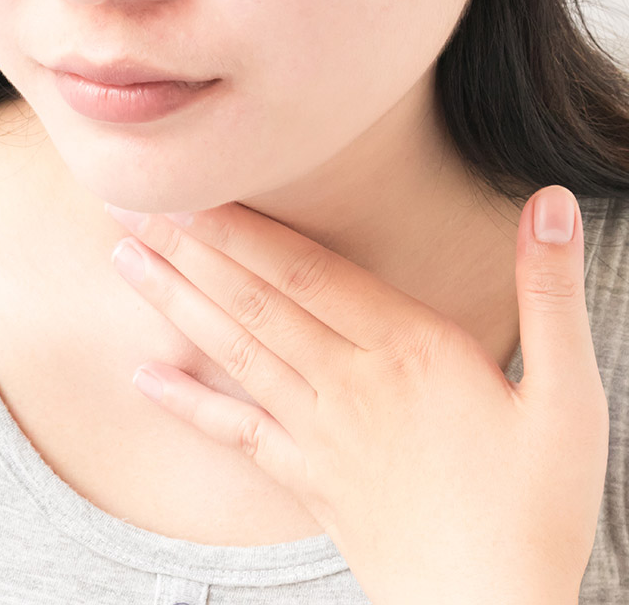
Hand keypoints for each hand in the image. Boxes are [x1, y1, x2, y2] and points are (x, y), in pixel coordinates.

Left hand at [103, 185, 607, 604]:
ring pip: (234, 352)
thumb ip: (551, 294)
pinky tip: (141, 376)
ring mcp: (318, 433)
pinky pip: (235, 432)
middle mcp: (349, 384)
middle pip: (255, 303)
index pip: (309, 274)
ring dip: (175, 303)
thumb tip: (553, 202)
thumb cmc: (538, 505)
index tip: (194, 189)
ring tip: (123, 260)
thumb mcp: (571, 396)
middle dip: (189, 250)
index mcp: (410, 352)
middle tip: (129, 204)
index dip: (247, 230)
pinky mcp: (305, 477)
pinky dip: (187, 403)